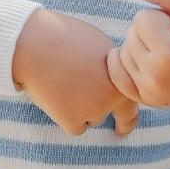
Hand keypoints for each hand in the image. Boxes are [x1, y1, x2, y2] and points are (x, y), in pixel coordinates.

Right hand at [12, 8, 138, 135]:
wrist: (35, 45)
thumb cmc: (62, 37)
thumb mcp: (98, 44)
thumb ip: (110, 66)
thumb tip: (113, 78)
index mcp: (121, 76)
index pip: (134, 100)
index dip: (132, 112)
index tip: (128, 122)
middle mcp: (112, 96)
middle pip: (124, 118)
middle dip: (122, 126)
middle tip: (120, 131)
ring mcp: (94, 110)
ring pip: (93, 118)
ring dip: (83, 109)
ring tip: (66, 85)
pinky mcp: (72, 120)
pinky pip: (75, 127)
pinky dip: (66, 117)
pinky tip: (56, 98)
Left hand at [107, 0, 169, 107]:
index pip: (142, 18)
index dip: (163, 16)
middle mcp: (156, 78)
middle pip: (130, 34)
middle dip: (152, 31)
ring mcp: (150, 93)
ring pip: (122, 52)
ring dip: (142, 47)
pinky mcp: (146, 101)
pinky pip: (116, 74)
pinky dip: (126, 62)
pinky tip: (146, 58)